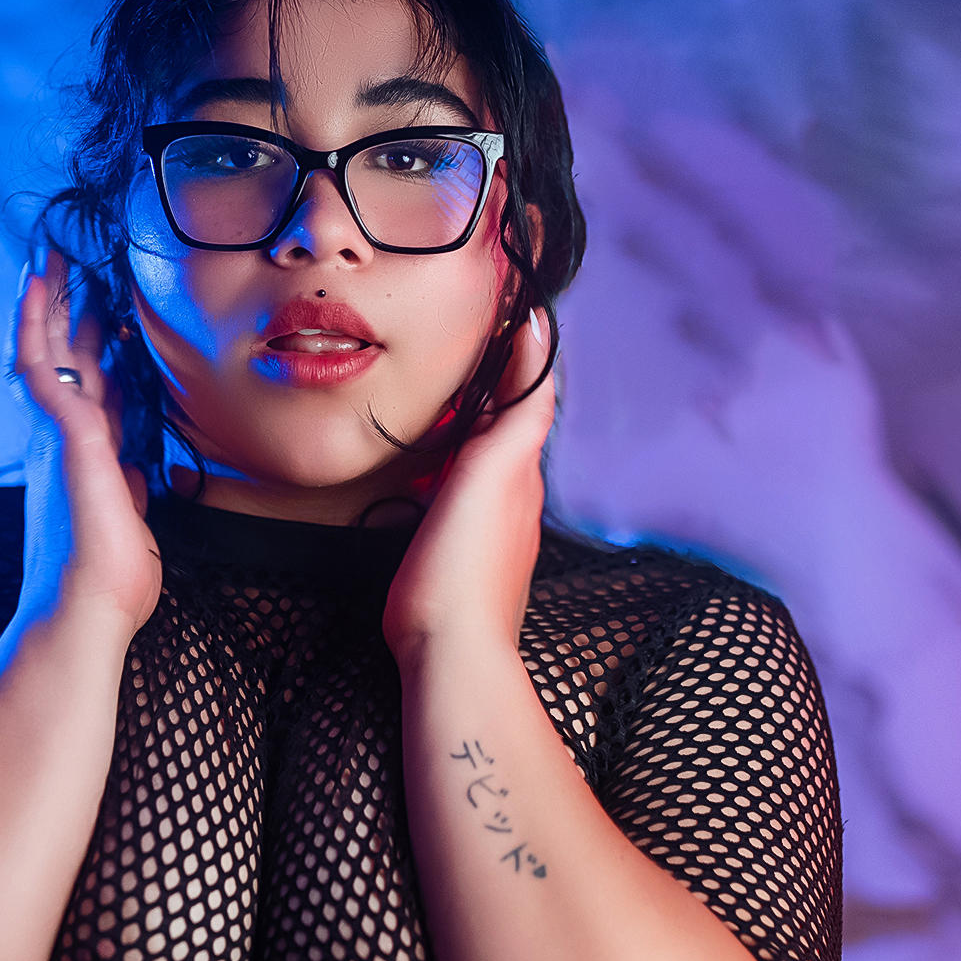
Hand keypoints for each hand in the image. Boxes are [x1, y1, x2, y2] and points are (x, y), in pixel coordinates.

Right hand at [5, 245, 161, 635]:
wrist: (86, 611)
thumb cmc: (108, 577)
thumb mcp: (129, 516)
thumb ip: (130, 484)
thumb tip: (141, 468)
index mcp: (84, 456)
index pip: (88, 385)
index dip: (94, 344)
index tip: (103, 307)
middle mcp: (62, 438)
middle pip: (61, 357)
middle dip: (62, 309)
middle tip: (64, 260)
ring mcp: (58, 434)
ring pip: (44, 350)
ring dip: (44, 301)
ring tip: (46, 254)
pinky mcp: (65, 435)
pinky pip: (42, 364)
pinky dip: (37, 321)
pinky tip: (39, 285)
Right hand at [381, 307, 558, 659]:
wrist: (450, 651)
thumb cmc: (464, 564)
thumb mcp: (495, 472)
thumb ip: (520, 408)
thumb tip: (537, 333)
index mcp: (521, 470)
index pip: (530, 394)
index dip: (520, 353)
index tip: (506, 310)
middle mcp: (513, 496)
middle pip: (507, 426)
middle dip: (491, 385)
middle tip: (461, 346)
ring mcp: (490, 529)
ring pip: (483, 460)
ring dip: (466, 425)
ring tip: (436, 396)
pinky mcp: (459, 555)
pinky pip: (459, 493)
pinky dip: (447, 466)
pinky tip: (423, 471)